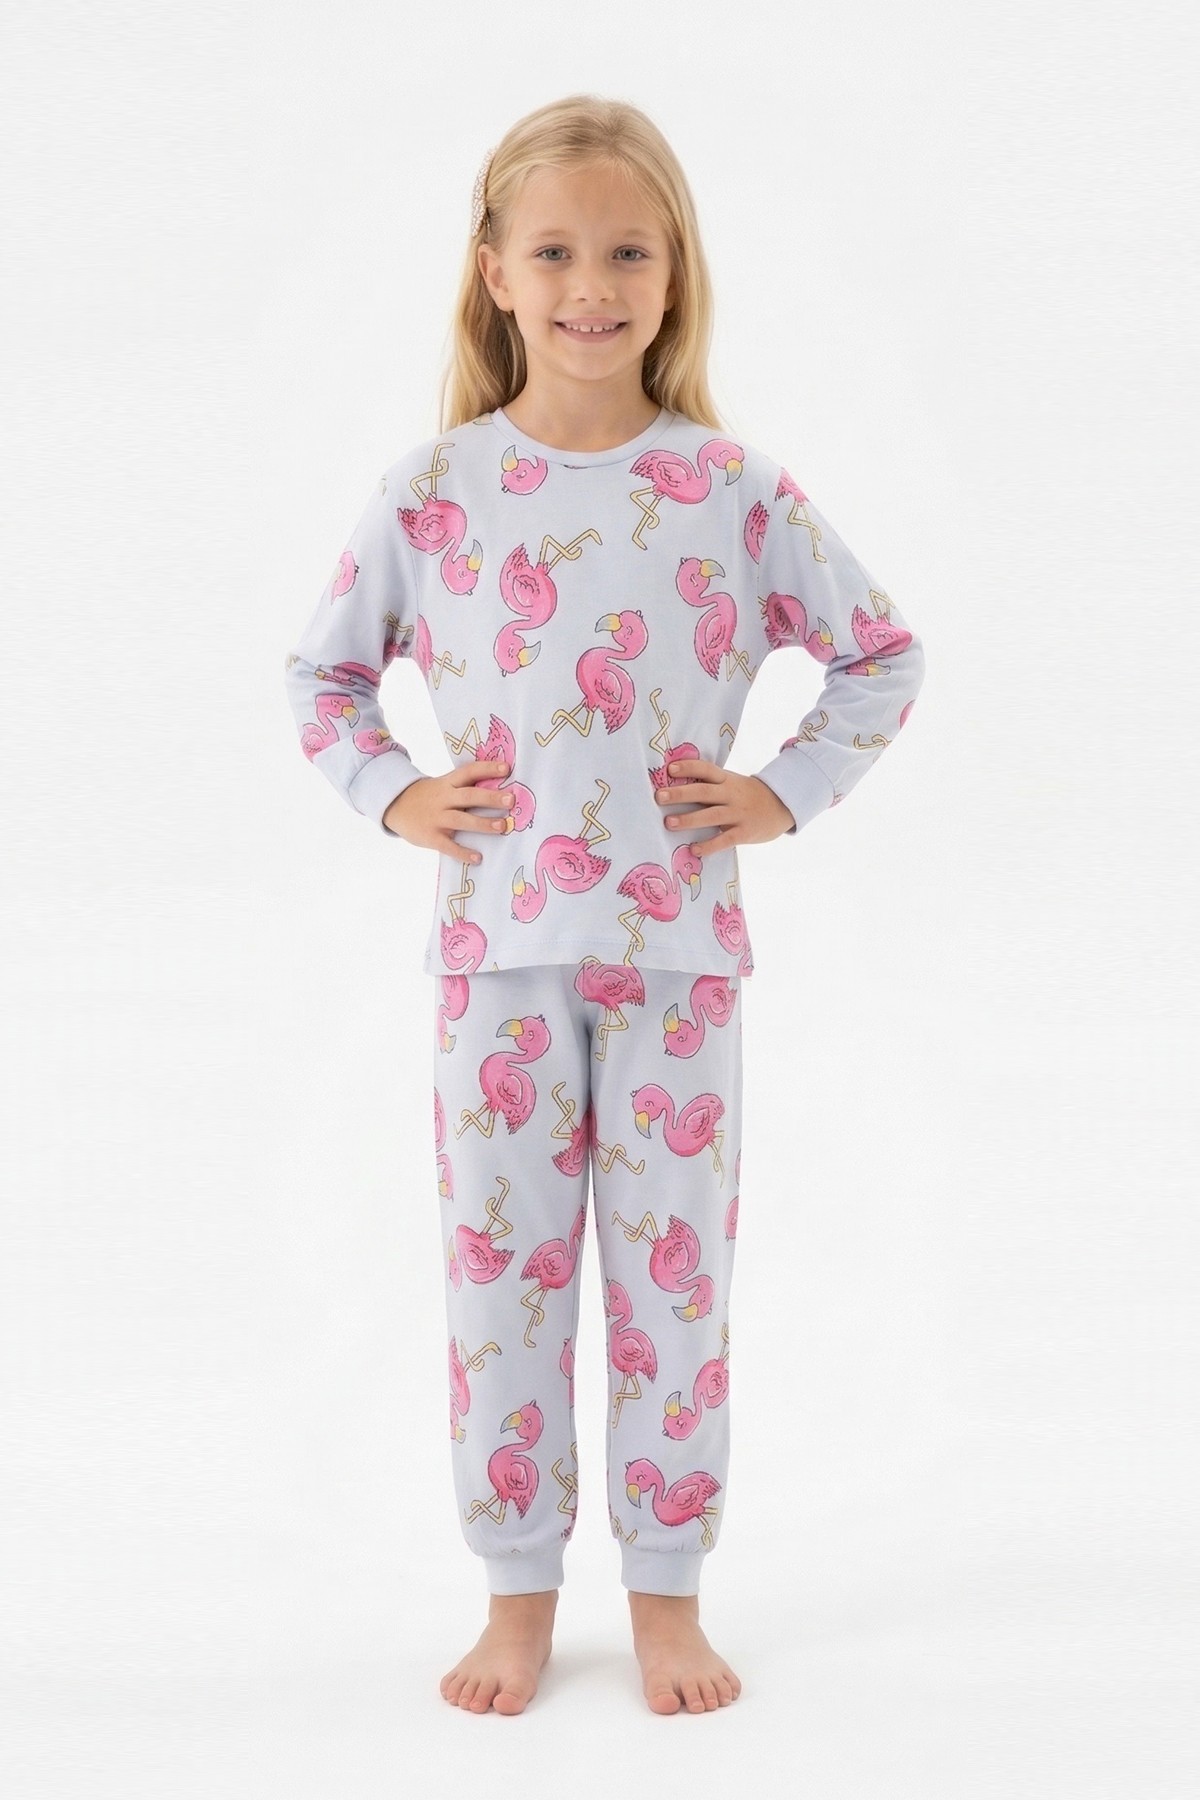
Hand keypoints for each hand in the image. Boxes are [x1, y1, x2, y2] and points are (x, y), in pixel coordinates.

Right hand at [382, 759, 512, 865]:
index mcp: (447, 783)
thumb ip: (463, 788)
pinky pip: (448, 846)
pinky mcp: (430, 837)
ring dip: (483, 823)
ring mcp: (436, 818)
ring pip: (462, 820)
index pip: (469, 772)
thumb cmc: (428, 797)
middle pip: (469, 796)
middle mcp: (443, 799)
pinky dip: (463, 853)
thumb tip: (497, 790)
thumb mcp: (442, 786)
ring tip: (502, 826)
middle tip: (511, 800)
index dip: (487, 769)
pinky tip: (478, 858)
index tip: (507, 768)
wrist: (395, 806)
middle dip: (490, 798)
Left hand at [654, 758, 794, 856]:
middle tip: (659, 797)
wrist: (781, 806)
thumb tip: (676, 783)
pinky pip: (724, 840)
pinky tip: (694, 850)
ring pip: (711, 816)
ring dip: (689, 819)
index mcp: (727, 780)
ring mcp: (738, 814)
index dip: (689, 768)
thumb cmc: (747, 795)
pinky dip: (709, 845)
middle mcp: (731, 794)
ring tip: (669, 823)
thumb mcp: (732, 783)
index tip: (670, 769)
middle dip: (680, 794)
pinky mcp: (744, 832)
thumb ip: (710, 784)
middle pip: (704, 792)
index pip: (706, 769)